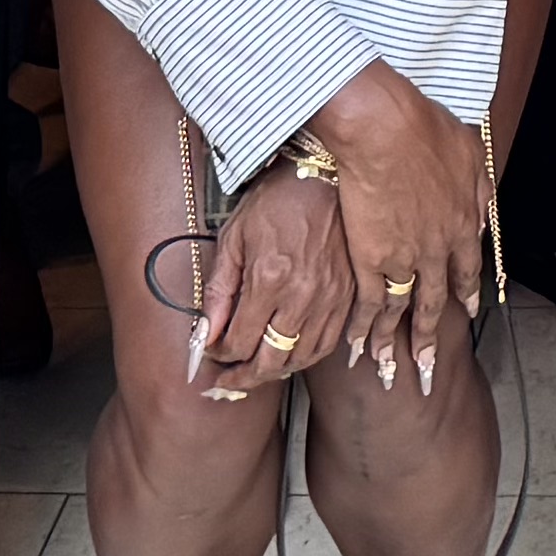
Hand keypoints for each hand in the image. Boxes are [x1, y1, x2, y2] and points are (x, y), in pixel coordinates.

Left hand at [192, 173, 354, 402]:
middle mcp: (302, 296)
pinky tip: (290, 355)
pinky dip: (305, 357)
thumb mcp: (235, 237)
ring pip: (300, 359)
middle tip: (228, 379)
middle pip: (270, 361)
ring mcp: (330, 299)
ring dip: (274, 371)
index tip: (211, 351)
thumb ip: (219, 290)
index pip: (239, 342)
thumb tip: (206, 332)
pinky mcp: (349, 296)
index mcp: (269, 279)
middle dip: (243, 377)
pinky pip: (328, 345)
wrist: (323, 176)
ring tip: (256, 369)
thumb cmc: (277, 200)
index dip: (219, 355)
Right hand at [292, 65, 489, 396]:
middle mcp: (437, 249)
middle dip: (432, 337)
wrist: (385, 130)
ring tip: (393, 373)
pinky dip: (363, 327)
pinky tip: (358, 348)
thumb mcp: (469, 153)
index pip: (466, 268)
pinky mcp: (370, 258)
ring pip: (403, 310)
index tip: (467, 312)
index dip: (465, 292)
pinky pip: (368, 302)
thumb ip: (478, 187)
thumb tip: (483, 211)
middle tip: (430, 368)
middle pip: (437, 303)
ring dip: (398, 344)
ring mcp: (404, 257)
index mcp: (462, 223)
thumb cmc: (425, 129)